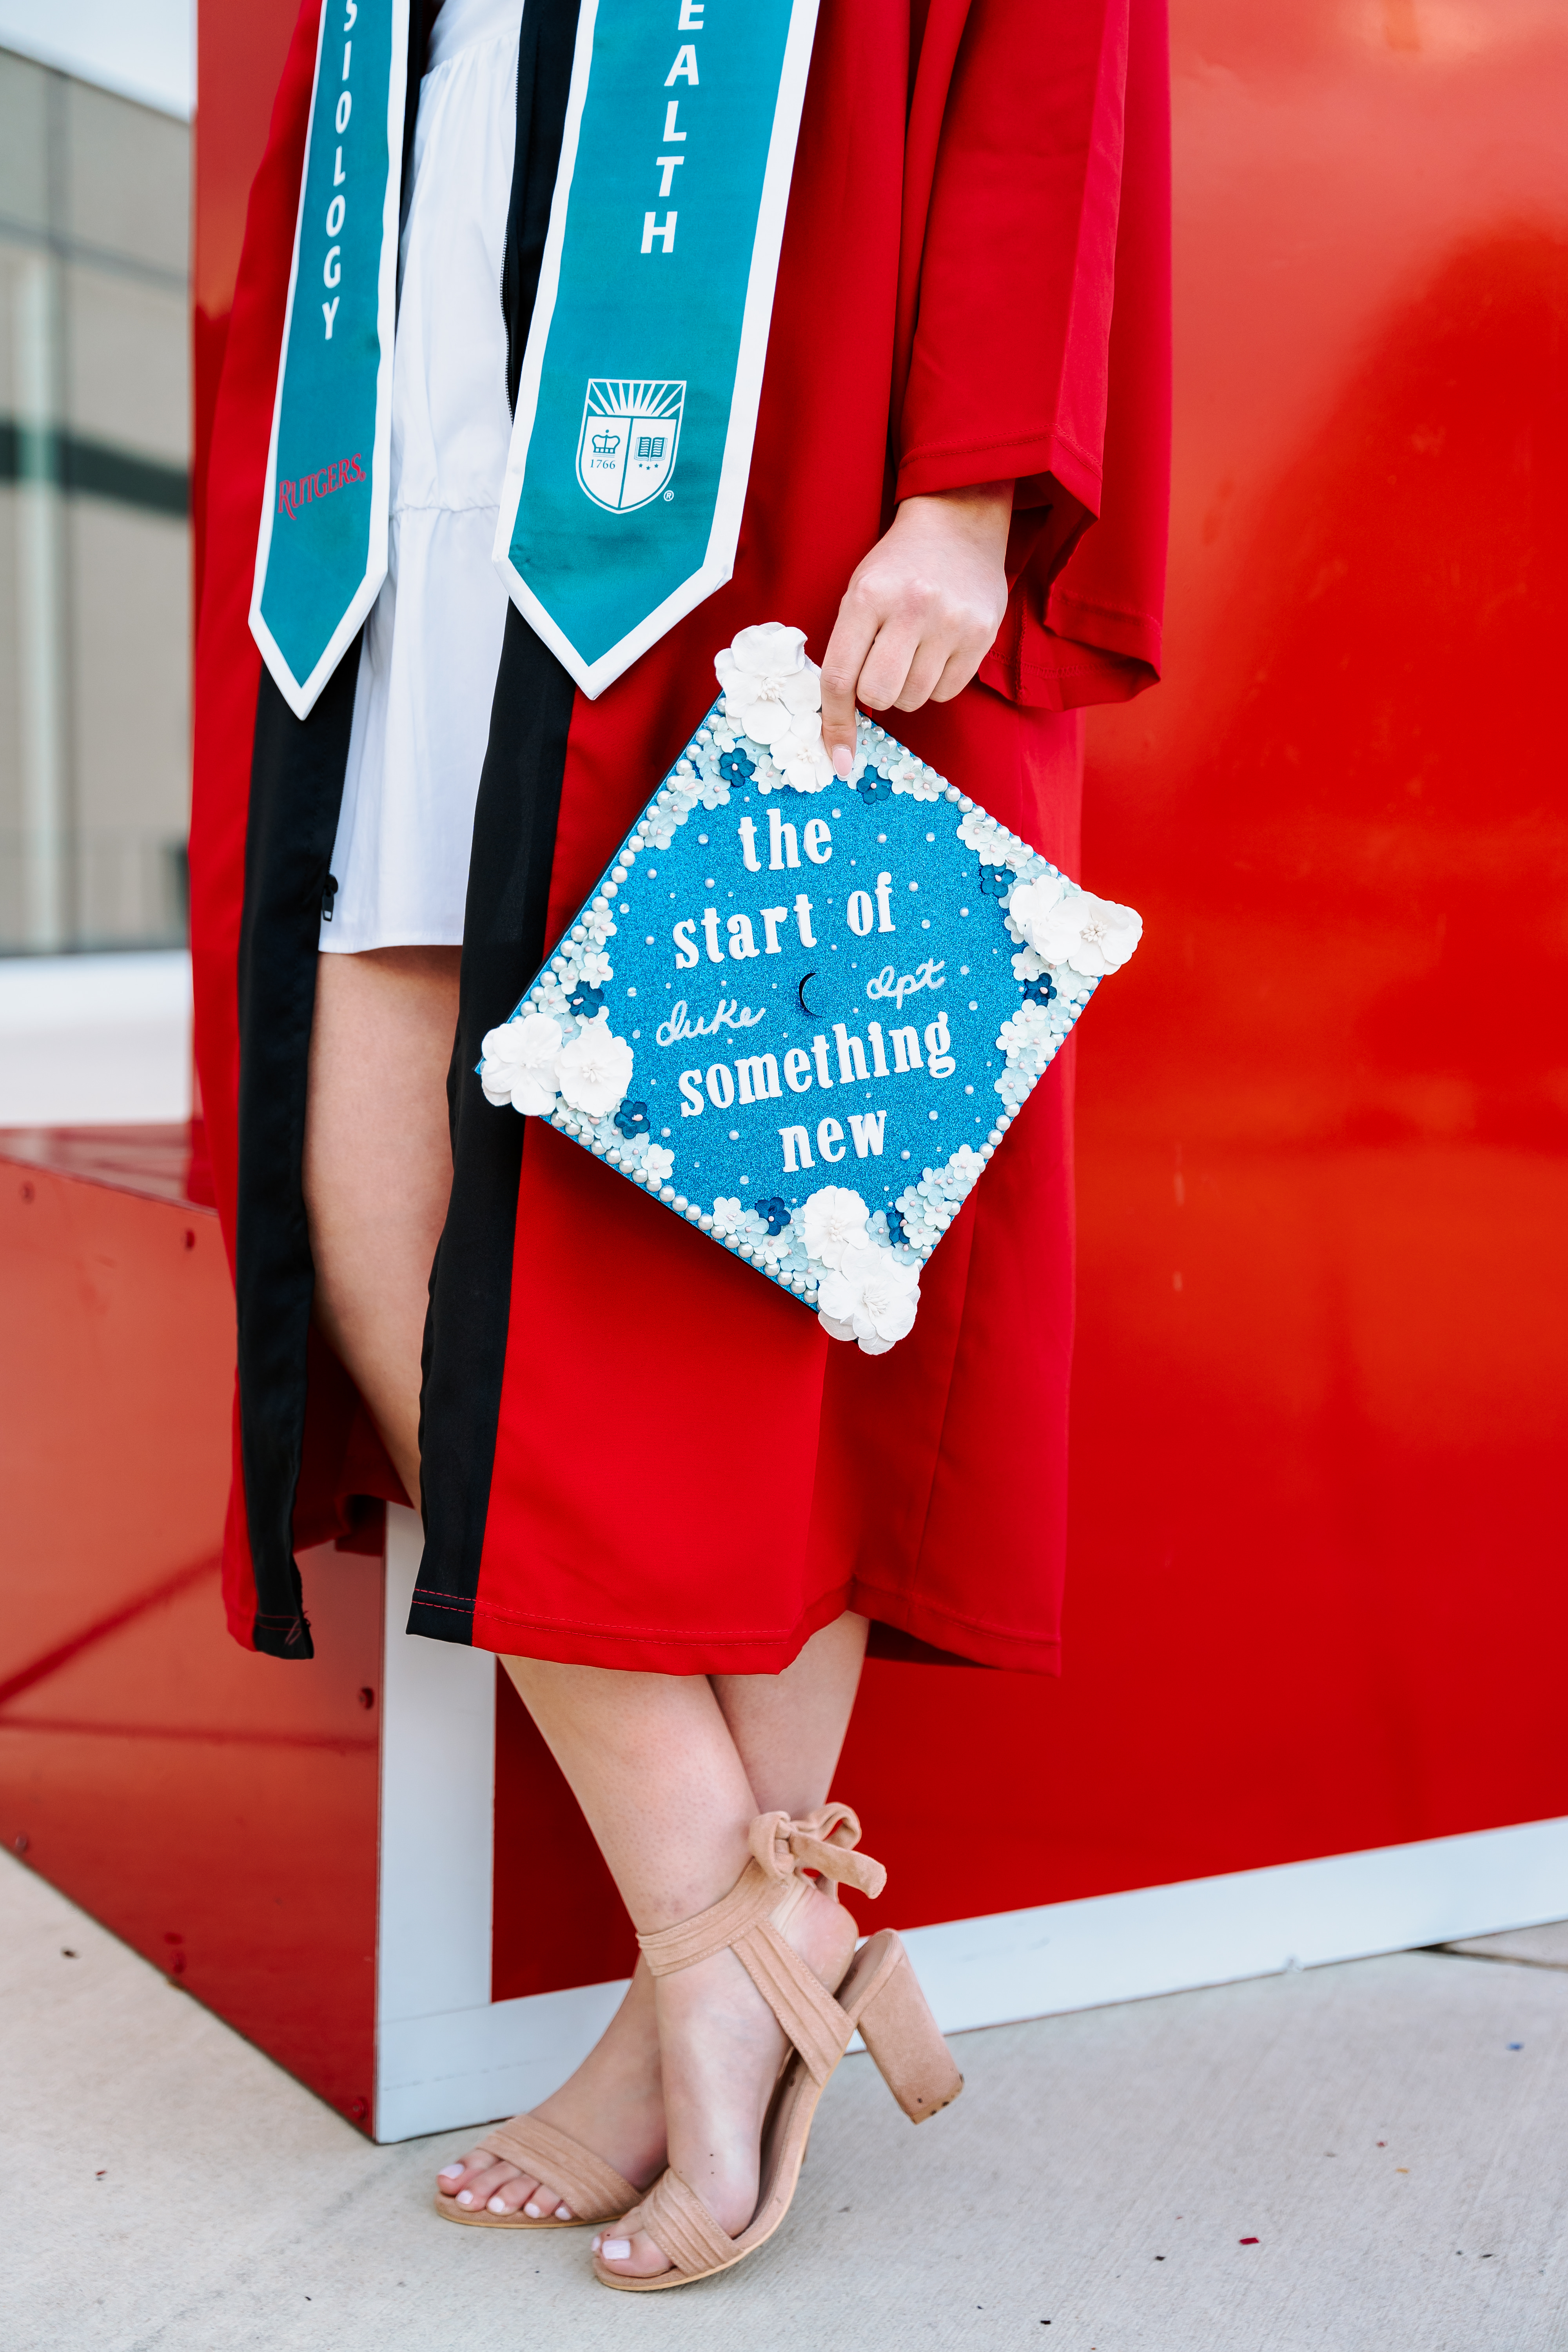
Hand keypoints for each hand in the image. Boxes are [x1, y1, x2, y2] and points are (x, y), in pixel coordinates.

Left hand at [819, 483, 1012, 777]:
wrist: (957, 523)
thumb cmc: (898, 565)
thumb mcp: (860, 592)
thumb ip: (847, 649)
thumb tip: (839, 718)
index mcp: (868, 596)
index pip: (839, 677)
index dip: (835, 724)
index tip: (838, 759)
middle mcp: (911, 607)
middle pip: (879, 694)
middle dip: (876, 695)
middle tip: (883, 668)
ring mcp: (951, 621)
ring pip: (915, 699)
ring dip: (907, 689)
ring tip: (913, 652)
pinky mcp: (982, 633)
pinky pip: (947, 691)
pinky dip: (936, 684)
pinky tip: (938, 651)